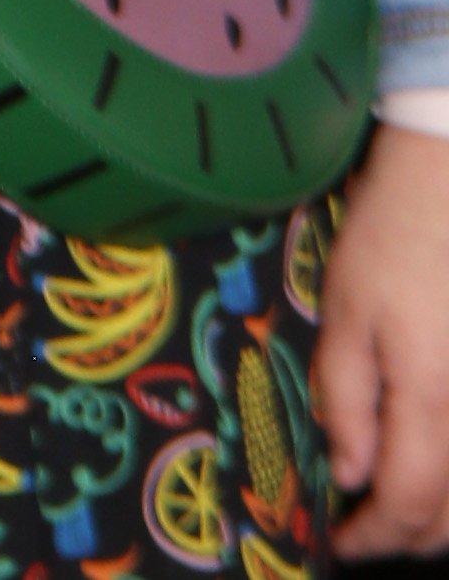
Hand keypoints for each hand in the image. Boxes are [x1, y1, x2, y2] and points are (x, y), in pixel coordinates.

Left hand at [319, 121, 448, 553]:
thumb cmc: (390, 236)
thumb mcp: (345, 309)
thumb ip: (347, 397)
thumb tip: (349, 475)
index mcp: (430, 400)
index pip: (404, 504)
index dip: (371, 537)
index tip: (340, 543)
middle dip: (405, 535)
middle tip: (362, 529)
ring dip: (438, 514)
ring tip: (393, 502)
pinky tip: (429, 461)